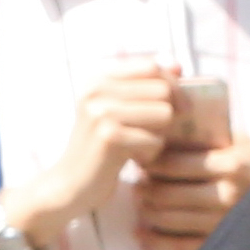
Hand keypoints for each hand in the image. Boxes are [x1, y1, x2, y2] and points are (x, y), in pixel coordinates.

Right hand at [12, 68, 178, 238]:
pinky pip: (156, 139)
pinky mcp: (109, 137)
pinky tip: (131, 158)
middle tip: (151, 132)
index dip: (172, 85)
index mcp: (97, 79)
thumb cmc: (101, 145)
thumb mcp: (118, 109)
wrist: (70, 182)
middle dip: (168, 113)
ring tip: (138, 144)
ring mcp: (100, 113)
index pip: (151, 67)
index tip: (173, 106)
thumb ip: (146, 86)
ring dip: (160, 134)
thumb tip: (178, 66)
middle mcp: (95, 91)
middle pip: (163, 90)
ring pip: (165, 114)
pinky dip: (151, 153)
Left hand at [135, 134, 249, 247]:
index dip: (147, 163)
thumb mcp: (242, 143)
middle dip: (144, 189)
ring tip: (143, 203)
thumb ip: (207, 135)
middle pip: (163, 193)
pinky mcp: (222, 243)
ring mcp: (225, 222)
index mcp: (231, 163)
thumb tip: (161, 127)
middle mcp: (228, 193)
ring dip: (147, 212)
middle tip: (137, 184)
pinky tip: (142, 233)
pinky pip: (178, 245)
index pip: (169, 164)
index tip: (139, 160)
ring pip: (167, 219)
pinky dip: (154, 240)